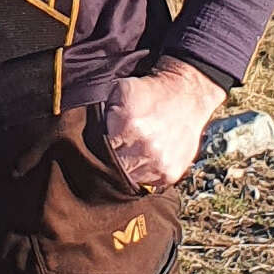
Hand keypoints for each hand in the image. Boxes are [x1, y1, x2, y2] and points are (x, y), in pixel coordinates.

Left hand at [102, 58, 227, 191]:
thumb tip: (87, 133)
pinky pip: (148, 182)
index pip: (98, 150)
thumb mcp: (119, 90)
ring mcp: (160, 163)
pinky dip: (143, 173)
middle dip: (110, 161)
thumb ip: (100, 112)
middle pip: (113, 168)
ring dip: (128, 169)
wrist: (186, 95)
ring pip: (130, 179)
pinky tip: (144, 158)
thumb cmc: (149, 92)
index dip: (96, 148)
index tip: (97, 144)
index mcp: (128, 126)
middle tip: (112, 152)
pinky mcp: (171, 173)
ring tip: (130, 153)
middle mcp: (146, 148)